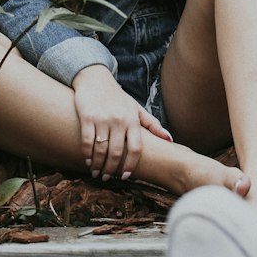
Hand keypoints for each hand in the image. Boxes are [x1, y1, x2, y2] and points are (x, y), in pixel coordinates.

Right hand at [71, 65, 171, 179]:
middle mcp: (119, 120)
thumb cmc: (118, 97)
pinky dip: (87, 154)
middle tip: (107, 178)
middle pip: (117, 152)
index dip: (131, 165)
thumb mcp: (136, 108)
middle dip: (112, 169)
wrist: (95, 78)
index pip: (136, 148)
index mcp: (133, 120)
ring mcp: (103, 118)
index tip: (126, 176)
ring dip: (98, 165)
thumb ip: (152, 124)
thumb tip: (170, 139)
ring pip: (101, 149)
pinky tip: (88, 162)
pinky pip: (87, 141)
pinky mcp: (87, 116)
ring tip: (97, 173)